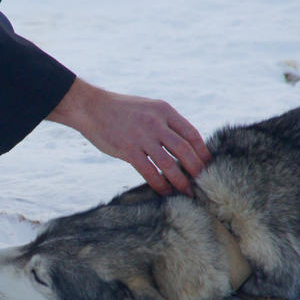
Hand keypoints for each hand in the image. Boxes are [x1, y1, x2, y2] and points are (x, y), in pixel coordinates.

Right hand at [48, 78, 211, 195]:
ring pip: (169, 164)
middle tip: (203, 183)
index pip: (192, 133)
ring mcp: (142, 137)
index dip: (202, 151)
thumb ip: (164, 123)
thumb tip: (182, 145)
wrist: (91, 107)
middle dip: (196, 169)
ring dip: (181, 181)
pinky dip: (160, 184)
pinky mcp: (128, 150)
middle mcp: (156, 123)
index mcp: (164, 110)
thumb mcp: (148, 108)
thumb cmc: (120, 110)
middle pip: (185, 150)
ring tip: (188, 192)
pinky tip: (165, 192)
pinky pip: (149, 172)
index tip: (208, 165)